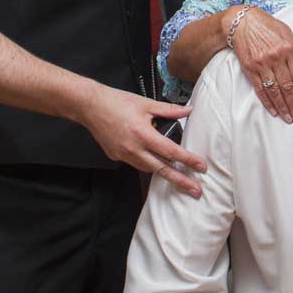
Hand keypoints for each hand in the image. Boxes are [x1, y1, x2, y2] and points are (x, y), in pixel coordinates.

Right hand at [80, 84, 205, 197]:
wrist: (90, 106)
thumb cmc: (118, 102)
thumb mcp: (146, 103)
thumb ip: (169, 110)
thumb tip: (188, 110)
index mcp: (143, 134)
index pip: (171, 152)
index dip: (188, 160)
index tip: (201, 167)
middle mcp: (134, 149)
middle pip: (161, 169)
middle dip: (180, 180)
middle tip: (196, 190)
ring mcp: (123, 155)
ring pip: (148, 169)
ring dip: (164, 173)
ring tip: (179, 178)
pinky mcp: (116, 156)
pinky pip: (136, 164)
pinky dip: (147, 164)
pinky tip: (154, 161)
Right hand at [229, 8, 292, 125]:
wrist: (242, 22)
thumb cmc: (267, 26)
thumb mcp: (288, 34)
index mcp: (289, 48)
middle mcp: (276, 57)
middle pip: (288, 87)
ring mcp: (262, 64)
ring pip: (275, 91)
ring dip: (283, 107)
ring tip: (289, 119)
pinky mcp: (250, 68)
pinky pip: (260, 89)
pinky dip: (268, 102)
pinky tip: (274, 111)